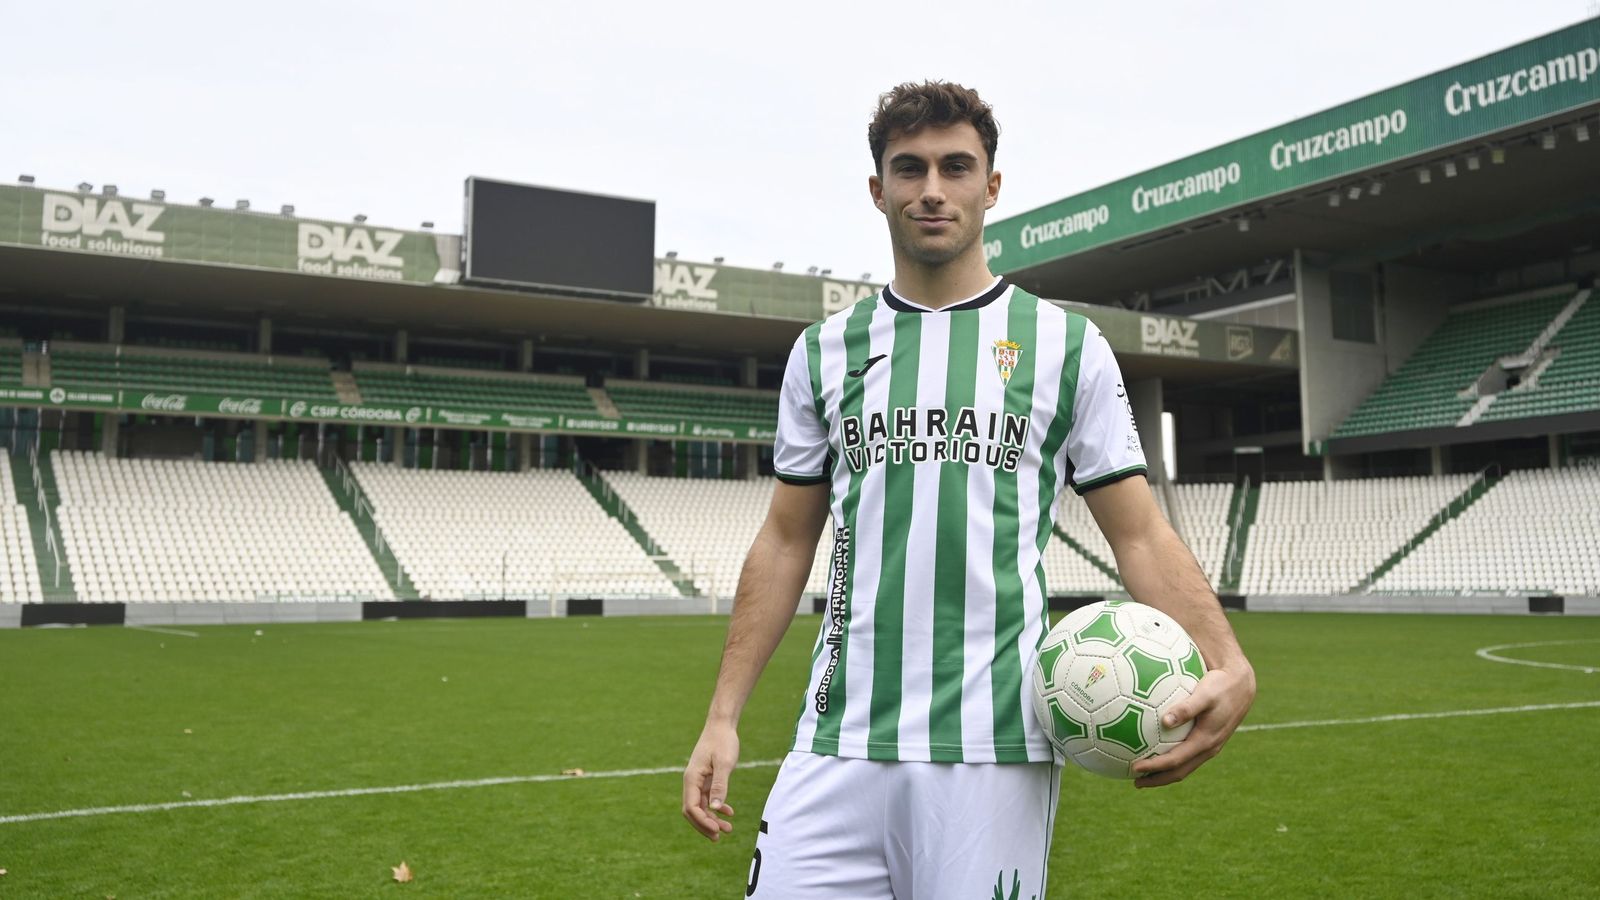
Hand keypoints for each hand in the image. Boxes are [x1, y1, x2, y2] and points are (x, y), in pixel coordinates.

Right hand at [682, 721, 739, 840]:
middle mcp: (691, 782)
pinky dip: (717, 808)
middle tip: (719, 837)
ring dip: (712, 819)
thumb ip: (720, 786)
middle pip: (692, 811)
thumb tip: (716, 809)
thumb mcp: (724, 764)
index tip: (717, 830)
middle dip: (705, 825)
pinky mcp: (706, 779)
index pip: (691, 807)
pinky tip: (729, 812)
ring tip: (728, 829)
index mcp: (692, 779)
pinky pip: (708, 799)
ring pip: (701, 807)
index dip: (702, 821)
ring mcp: (698, 781)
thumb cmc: (722, 741)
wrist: (721, 725)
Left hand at [1132, 663, 1255, 788]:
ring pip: (1183, 766)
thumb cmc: (1221, 686)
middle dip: (1157, 779)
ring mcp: (1209, 746)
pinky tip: (1155, 748)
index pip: (1176, 761)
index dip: (1155, 767)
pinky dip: (1170, 758)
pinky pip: (1186, 754)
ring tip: (1142, 773)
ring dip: (1163, 772)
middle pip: (1179, 772)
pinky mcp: (1208, 739)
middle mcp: (1208, 748)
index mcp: (1206, 741)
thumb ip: (1186, 708)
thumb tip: (1165, 721)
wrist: (1242, 685)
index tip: (1135, 768)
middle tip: (1135, 782)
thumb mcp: (1204, 695)